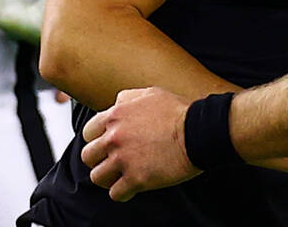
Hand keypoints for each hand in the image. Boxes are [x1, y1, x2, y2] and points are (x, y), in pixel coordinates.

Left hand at [81, 87, 198, 201]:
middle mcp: (114, 138)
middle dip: (99, 160)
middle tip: (113, 162)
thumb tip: (116, 103)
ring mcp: (123, 159)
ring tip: (121, 176)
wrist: (199, 131)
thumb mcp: (150, 93)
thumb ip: (127, 98)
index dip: (97, 140)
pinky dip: (123, 193)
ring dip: (109, 178)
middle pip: (88, 156)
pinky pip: (115, 194)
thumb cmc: (178, 112)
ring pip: (97, 177)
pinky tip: (133, 187)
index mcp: (115, 116)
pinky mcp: (136, 179)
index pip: (88, 133)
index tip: (107, 146)